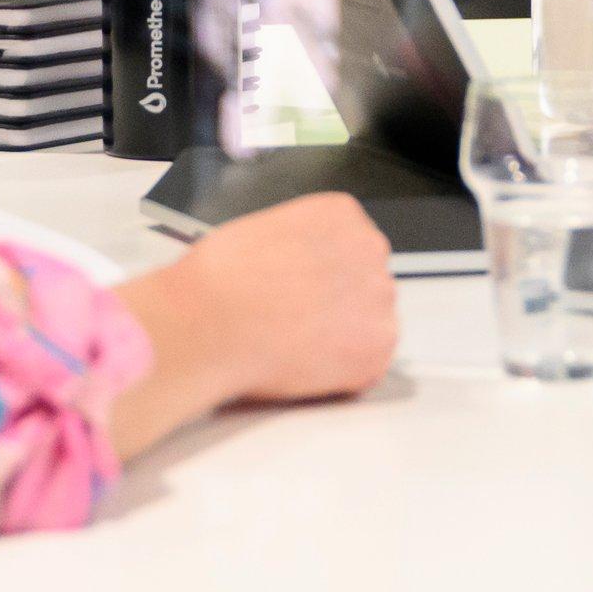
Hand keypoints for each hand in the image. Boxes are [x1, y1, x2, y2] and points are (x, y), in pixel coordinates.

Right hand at [107, 193, 396, 454]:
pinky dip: (342, 376)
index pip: (350, 247)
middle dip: (337, 307)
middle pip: (365, 284)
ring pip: (369, 325)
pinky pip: (367, 367)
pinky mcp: (378, 346)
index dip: (323, 277)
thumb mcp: (261, 233)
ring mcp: (380, 298)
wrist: (212, 322)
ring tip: (295, 348)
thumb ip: (297, 248)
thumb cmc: (219, 280)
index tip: (304, 292)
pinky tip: (305, 367)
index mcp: (341, 215)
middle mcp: (370, 249)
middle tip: (299, 325)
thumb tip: (297, 270)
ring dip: (341, 340)